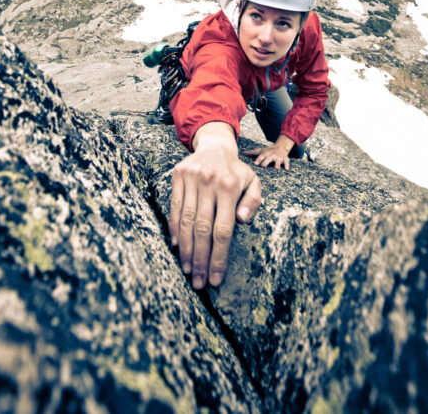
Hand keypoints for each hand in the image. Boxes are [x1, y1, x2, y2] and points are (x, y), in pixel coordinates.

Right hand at [169, 124, 260, 288]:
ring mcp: (192, 179)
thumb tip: (242, 220)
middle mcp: (210, 182)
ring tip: (188, 270)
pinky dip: (174, 229)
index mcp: (230, 187)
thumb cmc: (236, 172)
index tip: (216, 278)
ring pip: (186, 221)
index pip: (223, 230)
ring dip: (186, 250)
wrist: (215, 146)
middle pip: (203, 230)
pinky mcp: (178, 177)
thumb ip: (253, 201)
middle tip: (199, 282)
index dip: (218, 257)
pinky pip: (175, 208)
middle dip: (201, 260)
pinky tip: (177, 246)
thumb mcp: (253, 182)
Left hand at [244, 135, 295, 169]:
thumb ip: (252, 152)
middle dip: (266, 162)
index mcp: (266, 154)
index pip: (261, 156)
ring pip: (278, 160)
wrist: (281, 147)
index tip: (255, 164)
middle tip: (263, 166)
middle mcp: (272, 155)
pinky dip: (286, 165)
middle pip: (269, 158)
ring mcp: (279, 157)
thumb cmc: (268, 151)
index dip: (258, 160)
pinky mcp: (285, 159)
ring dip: (277, 164)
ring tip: (276, 168)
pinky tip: (286, 169)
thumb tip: (243, 153)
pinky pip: (286, 162)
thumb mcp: (261, 150)